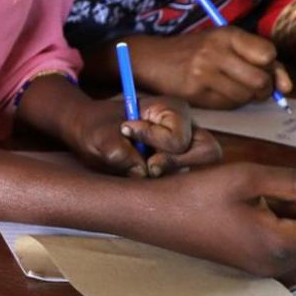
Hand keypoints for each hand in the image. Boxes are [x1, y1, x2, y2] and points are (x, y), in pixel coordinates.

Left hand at [60, 93, 220, 177]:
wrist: (87, 136)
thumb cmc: (94, 127)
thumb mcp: (97, 135)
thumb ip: (118, 150)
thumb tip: (141, 173)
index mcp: (172, 110)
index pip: (179, 138)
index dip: (154, 142)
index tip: (126, 131)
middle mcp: (187, 129)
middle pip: (208, 153)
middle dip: (176, 164)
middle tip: (146, 167)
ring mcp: (187, 150)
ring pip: (198, 172)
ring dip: (167, 176)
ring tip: (138, 168)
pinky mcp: (180, 167)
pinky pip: (185, 183)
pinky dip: (164, 186)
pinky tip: (140, 177)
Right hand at [129, 29, 292, 109]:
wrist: (151, 59)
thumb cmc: (195, 50)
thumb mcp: (224, 44)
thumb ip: (258, 59)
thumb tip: (286, 88)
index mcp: (226, 34)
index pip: (268, 54)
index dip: (271, 66)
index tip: (263, 67)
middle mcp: (215, 52)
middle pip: (260, 80)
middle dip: (263, 88)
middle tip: (252, 85)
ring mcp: (204, 73)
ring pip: (246, 96)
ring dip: (246, 97)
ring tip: (232, 87)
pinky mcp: (195, 92)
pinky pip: (228, 105)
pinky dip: (229, 102)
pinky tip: (218, 93)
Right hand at [147, 163, 295, 277]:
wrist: (149, 215)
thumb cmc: (193, 195)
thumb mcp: (248, 177)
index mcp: (281, 245)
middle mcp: (278, 263)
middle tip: (292, 182)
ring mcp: (265, 264)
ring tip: (264, 189)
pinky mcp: (254, 258)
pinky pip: (289, 238)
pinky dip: (287, 217)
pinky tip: (258, 200)